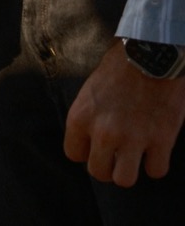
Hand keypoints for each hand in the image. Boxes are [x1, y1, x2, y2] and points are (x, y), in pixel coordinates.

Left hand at [65, 41, 184, 185]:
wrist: (151, 54)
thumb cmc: (119, 68)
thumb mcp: (90, 90)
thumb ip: (89, 117)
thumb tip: (92, 139)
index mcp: (80, 117)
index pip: (73, 154)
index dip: (87, 152)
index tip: (96, 145)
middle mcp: (103, 132)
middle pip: (98, 172)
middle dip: (108, 166)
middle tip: (117, 155)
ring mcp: (132, 138)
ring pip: (124, 180)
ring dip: (130, 170)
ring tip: (135, 157)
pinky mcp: (161, 140)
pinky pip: (156, 171)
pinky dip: (156, 164)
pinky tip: (156, 151)